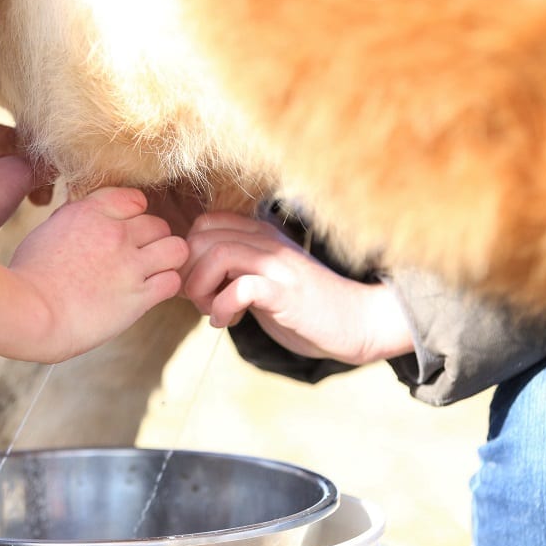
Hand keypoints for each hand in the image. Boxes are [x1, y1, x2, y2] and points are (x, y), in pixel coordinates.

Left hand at [0, 124, 55, 241]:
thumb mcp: (17, 175)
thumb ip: (38, 166)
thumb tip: (54, 165)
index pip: (6, 133)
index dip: (32, 147)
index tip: (48, 164)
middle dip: (23, 172)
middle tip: (42, 190)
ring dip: (11, 189)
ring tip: (27, 203)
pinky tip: (2, 216)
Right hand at [0, 187, 188, 361]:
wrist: (28, 312)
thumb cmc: (28, 277)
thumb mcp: (48, 231)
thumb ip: (75, 219)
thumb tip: (87, 213)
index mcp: (90, 212)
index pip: (135, 198)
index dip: (135, 215)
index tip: (125, 230)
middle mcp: (115, 233)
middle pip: (158, 225)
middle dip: (151, 241)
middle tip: (138, 258)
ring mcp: (130, 265)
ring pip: (176, 249)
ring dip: (168, 261)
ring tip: (153, 273)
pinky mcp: (138, 297)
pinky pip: (173, 282)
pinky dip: (166, 286)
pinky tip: (150, 294)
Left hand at [183, 212, 413, 364]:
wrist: (357, 322)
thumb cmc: (305, 306)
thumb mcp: (264, 280)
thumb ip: (234, 270)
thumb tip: (189, 278)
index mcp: (260, 235)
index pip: (204, 224)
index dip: (189, 256)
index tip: (197, 286)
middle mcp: (268, 242)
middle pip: (202, 236)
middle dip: (188, 273)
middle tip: (200, 301)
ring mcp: (279, 265)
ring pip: (217, 254)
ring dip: (202, 288)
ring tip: (211, 311)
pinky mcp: (287, 293)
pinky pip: (242, 286)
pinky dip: (222, 306)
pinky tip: (226, 321)